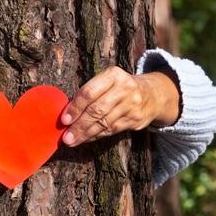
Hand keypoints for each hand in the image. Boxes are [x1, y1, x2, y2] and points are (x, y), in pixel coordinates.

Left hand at [60, 66, 179, 146]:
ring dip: (86, 134)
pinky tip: (87, 138)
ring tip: (73, 140)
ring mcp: (132, 104)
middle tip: (67, 136)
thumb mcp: (108, 81)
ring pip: (104, 123)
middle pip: (97, 110)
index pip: (89, 92)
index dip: (75, 107)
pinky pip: (112, 130)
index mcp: (113, 75)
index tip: (64, 120)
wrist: (152, 94)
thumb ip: (90, 93)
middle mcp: (124, 88)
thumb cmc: (120, 88)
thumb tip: (68, 113)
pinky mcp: (136, 119)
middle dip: (79, 125)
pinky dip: (97, 135)